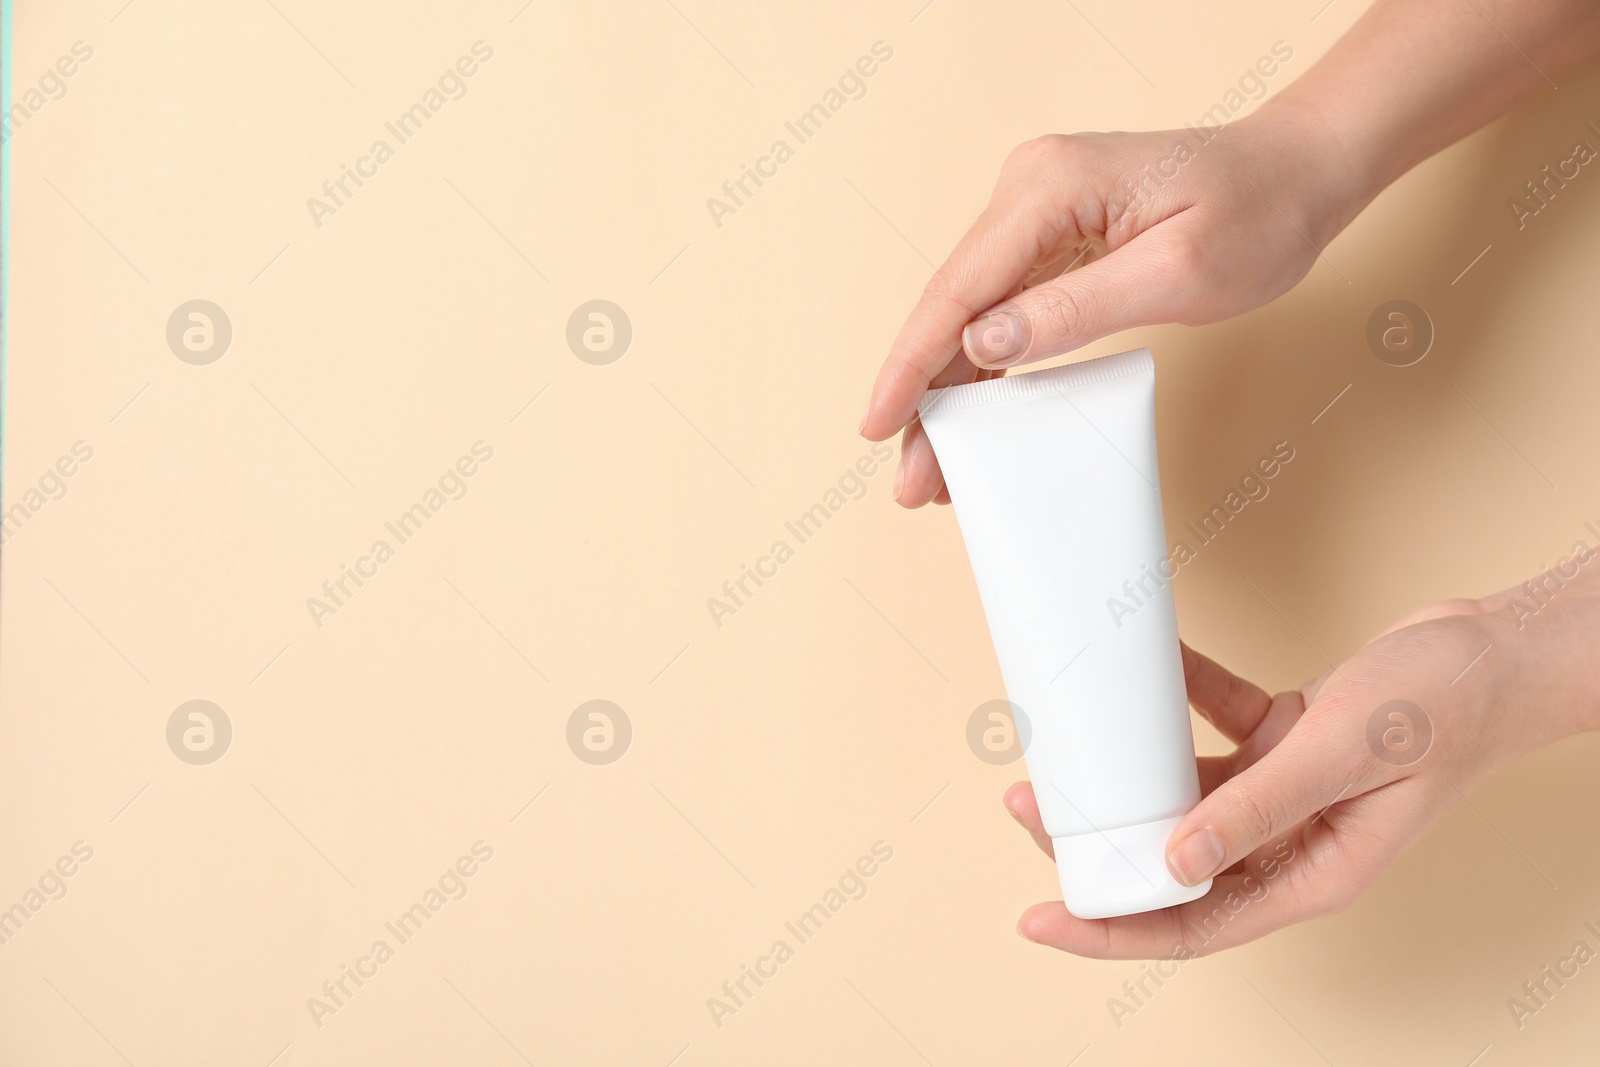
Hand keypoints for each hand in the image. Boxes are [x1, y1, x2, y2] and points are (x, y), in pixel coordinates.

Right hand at [858, 114, 1349, 506]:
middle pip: (952, 304)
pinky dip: (983, 365)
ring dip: (948, 388)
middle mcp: (1028, 190)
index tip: (880, 421)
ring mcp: (1036, 210)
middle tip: (912, 476)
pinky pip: (1001, 306)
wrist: (1299, 172)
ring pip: (970, 311)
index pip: (959, 287)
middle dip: (924, 393)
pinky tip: (971, 415)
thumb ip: (1077, 309)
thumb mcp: (1178, 272)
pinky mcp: (1052, 235)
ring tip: (934, 465)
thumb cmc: (1258, 213)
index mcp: (1050, 186)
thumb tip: (986, 345)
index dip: (913, 362)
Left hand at [1005, 561, 1599, 957]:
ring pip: (1182, 798)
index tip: (1040, 918)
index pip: (1192, 925)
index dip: (1111, 931)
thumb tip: (1174, 864)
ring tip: (1059, 751)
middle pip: (1173, 864)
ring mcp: (1286, 793)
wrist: (1493, 650)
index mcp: (1311, 875)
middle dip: (1097, 844)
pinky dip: (1178, 700)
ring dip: (1123, 775)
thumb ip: (1256, 811)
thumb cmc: (1443, 711)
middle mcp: (1290, 843)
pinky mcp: (1286, 743)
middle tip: (1026, 808)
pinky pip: (1214, 728)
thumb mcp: (1338, 758)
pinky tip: (1147, 670)